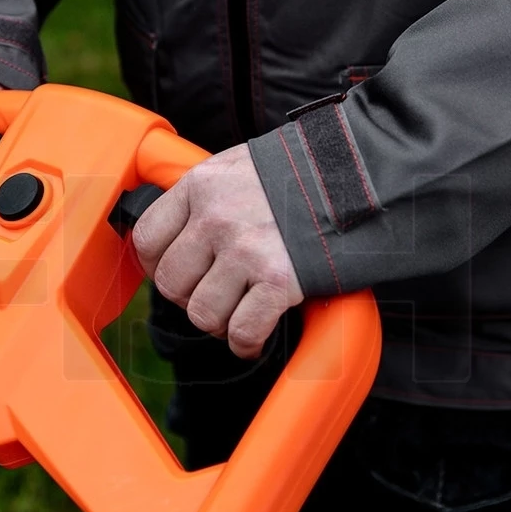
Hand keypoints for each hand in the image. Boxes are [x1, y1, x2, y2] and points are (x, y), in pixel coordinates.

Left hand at [131, 143, 303, 357]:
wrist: (363, 174)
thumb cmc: (301, 172)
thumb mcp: (238, 168)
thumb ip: (206, 198)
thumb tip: (178, 237)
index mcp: (201, 186)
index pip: (147, 238)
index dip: (153, 265)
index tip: (170, 273)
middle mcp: (216, 218)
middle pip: (170, 283)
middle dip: (187, 298)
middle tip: (212, 293)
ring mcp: (246, 251)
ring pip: (202, 313)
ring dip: (218, 322)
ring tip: (237, 311)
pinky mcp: (279, 280)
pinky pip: (242, 331)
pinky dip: (246, 343)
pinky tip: (253, 337)